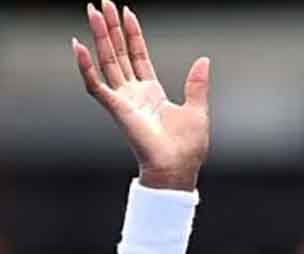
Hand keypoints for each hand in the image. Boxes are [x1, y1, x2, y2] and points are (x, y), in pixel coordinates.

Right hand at [72, 1, 209, 189]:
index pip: (138, 56)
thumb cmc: (188, 146)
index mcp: (152, 92)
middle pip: (118, 53)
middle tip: (102, 3)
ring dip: (99, 37)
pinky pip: (95, 84)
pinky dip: (85, 67)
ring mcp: (123, 100)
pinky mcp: (115, 109)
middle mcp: (134, 93)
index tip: (127, 12)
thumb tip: (204, 60)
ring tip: (93, 12)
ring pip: (106, 61)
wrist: (178, 167)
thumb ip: (197, 83)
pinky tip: (79, 46)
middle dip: (111, 28)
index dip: (132, 35)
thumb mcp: (198, 108)